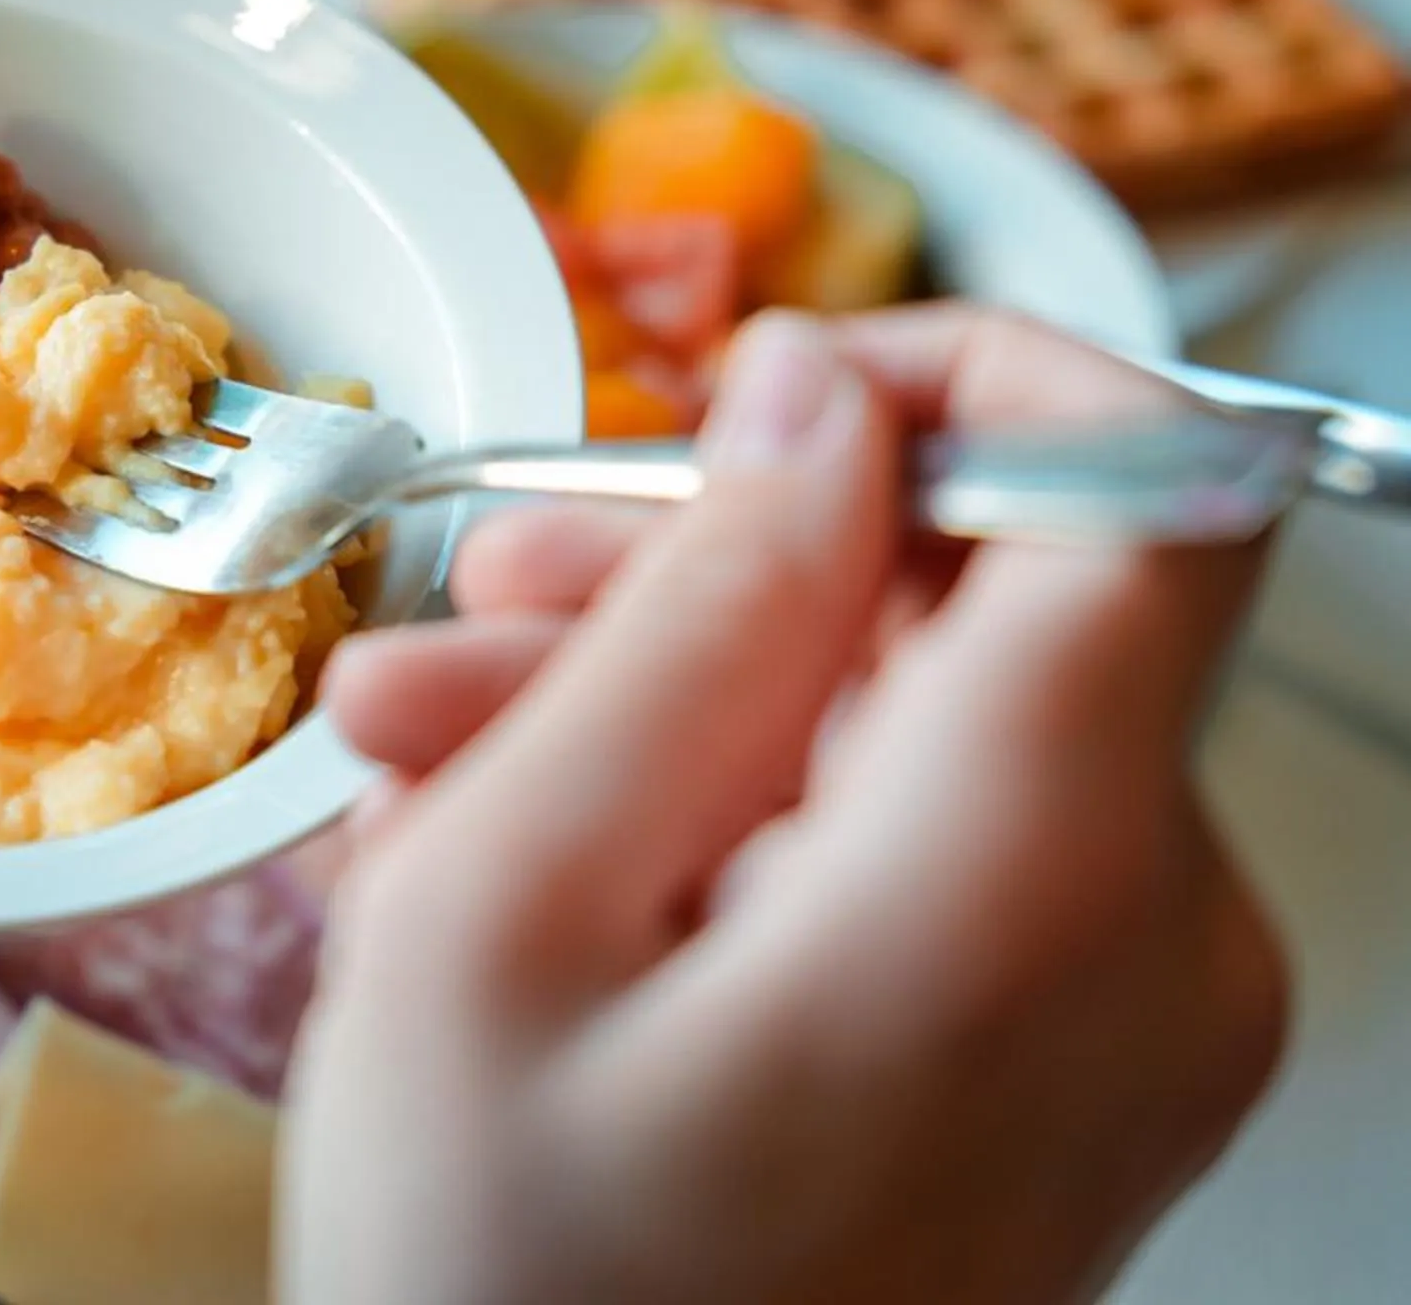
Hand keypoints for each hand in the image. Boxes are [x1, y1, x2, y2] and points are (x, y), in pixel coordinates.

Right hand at [283, 307, 1287, 1304]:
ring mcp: (1125, 1015)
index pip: (1156, 481)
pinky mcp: (1066, 1064)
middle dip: (706, 568)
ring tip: (430, 766)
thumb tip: (820, 399)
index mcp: (1033, 880)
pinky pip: (917, 848)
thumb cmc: (508, 1284)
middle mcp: (1151, 936)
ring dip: (672, 697)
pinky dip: (732, 815)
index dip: (964, 373)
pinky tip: (531, 865)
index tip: (755, 395)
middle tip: (464, 611)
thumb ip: (692, 617)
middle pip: (985, 603)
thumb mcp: (508, 911)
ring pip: (917, 720)